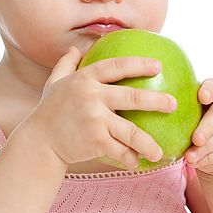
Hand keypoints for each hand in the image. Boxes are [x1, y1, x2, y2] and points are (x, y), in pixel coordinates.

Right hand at [26, 47, 176, 169]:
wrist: (38, 142)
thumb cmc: (49, 111)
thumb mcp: (54, 83)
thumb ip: (65, 64)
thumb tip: (75, 48)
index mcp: (85, 79)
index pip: (117, 66)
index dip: (139, 64)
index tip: (158, 65)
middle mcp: (92, 96)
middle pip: (133, 96)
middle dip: (157, 100)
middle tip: (174, 104)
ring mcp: (94, 119)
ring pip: (131, 131)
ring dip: (149, 143)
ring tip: (161, 152)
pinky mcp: (95, 140)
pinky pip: (120, 150)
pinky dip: (130, 158)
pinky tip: (138, 163)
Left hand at [184, 79, 212, 175]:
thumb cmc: (198, 119)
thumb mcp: (193, 109)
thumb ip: (182, 103)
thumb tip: (155, 103)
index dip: (210, 91)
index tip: (201, 96)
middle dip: (207, 127)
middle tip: (196, 138)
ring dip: (205, 148)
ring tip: (189, 156)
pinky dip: (207, 158)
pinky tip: (195, 162)